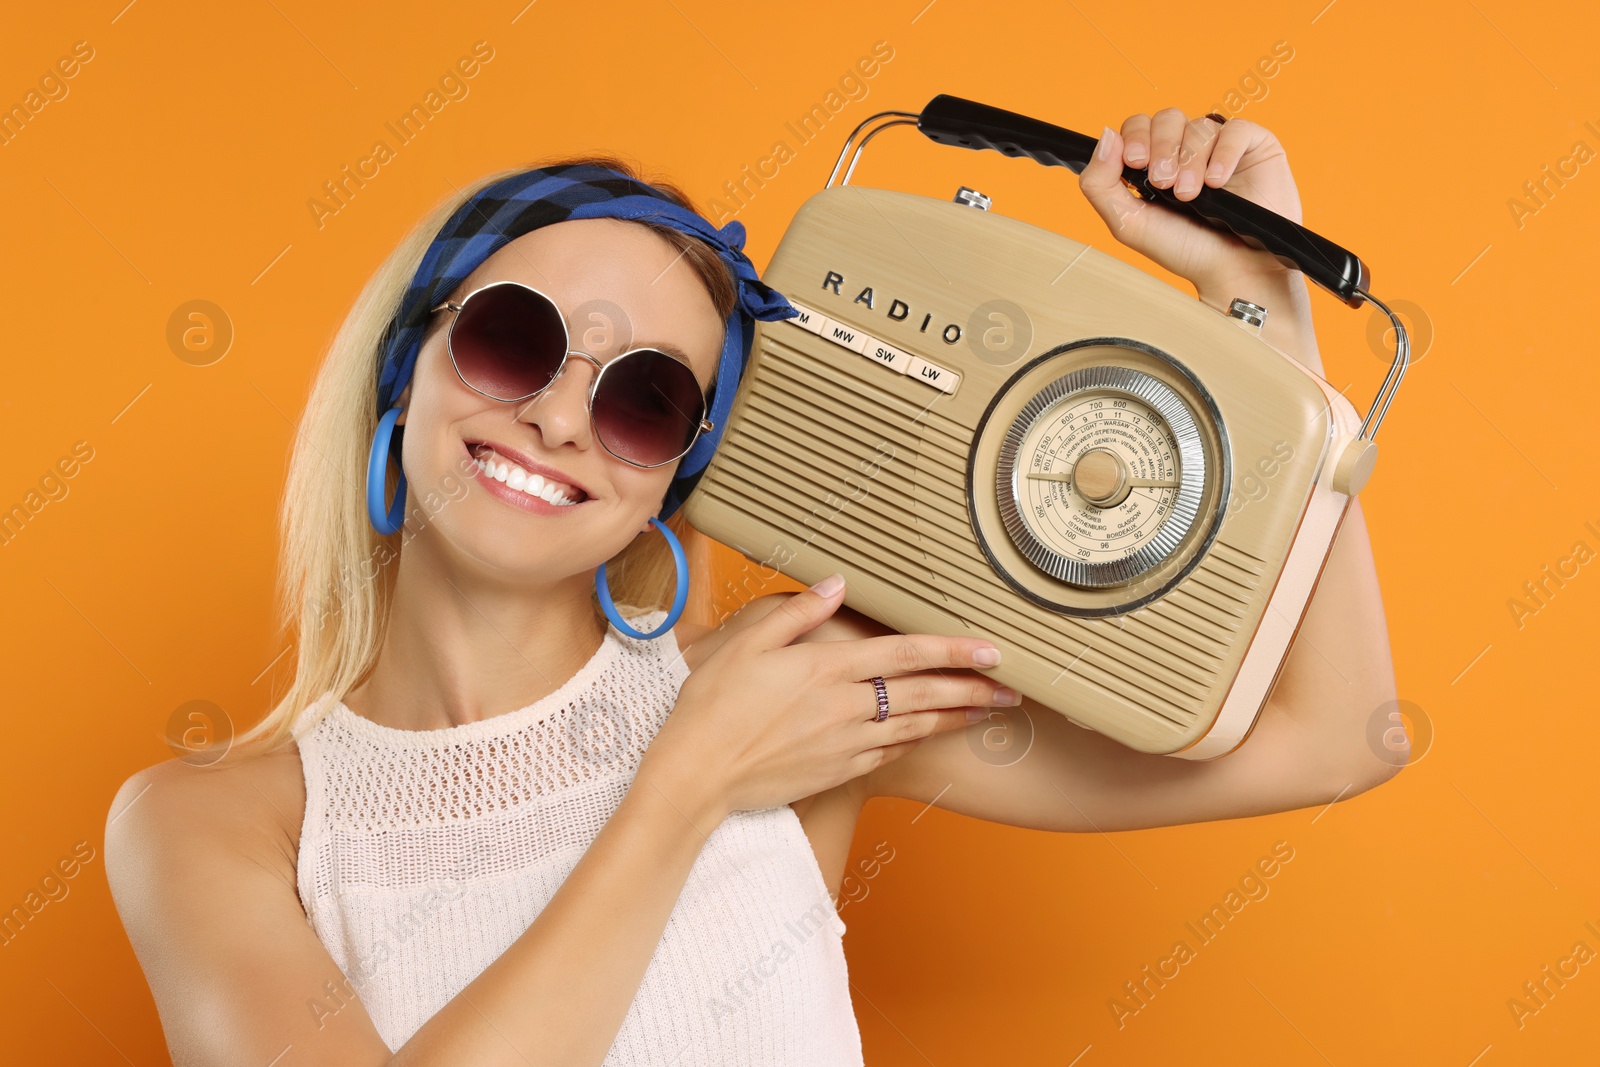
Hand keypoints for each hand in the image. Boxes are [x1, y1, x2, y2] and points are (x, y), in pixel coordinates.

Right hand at [646, 576, 1011, 814]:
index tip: (991, 650)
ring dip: (956, 719)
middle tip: (1011, 688)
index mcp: (827, 669)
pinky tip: (931, 736)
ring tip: (987, 711)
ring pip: (916, 728)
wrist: (697, 776)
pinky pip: (890, 753)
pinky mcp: (838, 772)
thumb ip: (798, 612)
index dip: (953, 650)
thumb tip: (837, 584)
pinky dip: (917, 742)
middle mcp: (845, 707)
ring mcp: (845, 744)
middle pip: (925, 695)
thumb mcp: (748, 644)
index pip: (905, 654)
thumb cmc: (713, 705)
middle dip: (974, 690)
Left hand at [1078, 108, 1304, 294]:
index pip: (1138, 126)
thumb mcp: (1128, 223)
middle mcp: (1187, 149)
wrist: (1232, 269)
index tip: (1137, 162)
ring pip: (1199, 126)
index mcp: (1155, 162)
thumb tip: (1106, 135)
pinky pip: (1236, 129)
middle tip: (1164, 183)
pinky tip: (1217, 182)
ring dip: (1190, 161)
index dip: (1135, 136)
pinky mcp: (1254, 146)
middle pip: (1167, 118)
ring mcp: (1220, 146)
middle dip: (1162, 148)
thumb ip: (1101, 184)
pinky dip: (1223, 154)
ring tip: (1191, 195)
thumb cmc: (1184, 249)